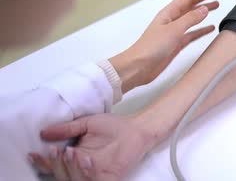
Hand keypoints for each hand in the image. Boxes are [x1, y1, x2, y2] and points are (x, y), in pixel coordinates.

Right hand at [29, 113, 153, 180]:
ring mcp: (96, 174)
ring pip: (73, 180)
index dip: (43, 162)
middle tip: (57, 150)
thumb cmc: (114, 125)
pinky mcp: (109, 178)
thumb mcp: (86, 124)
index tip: (33, 153)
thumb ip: (67, 129)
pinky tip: (86, 159)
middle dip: (54, 165)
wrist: (137, 127)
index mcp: (76, 157)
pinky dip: (86, 172)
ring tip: (72, 151)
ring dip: (69, 168)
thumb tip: (43, 132)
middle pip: (60, 176)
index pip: (55, 165)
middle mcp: (83, 169)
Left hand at [111, 0, 220, 92]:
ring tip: (216, 7)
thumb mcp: (173, 30)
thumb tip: (204, 9)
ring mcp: (174, 32)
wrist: (138, 67)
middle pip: (191, 6)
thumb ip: (190, 19)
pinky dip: (201, 30)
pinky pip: (192, 34)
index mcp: (169, 13)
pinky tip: (209, 29)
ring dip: (204, 12)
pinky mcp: (176, 44)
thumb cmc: (150, 48)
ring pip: (192, 18)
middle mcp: (172, 20)